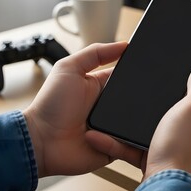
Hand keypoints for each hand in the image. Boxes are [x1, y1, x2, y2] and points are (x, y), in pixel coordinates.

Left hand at [23, 42, 143, 176]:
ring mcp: (112, 127)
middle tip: (139, 97)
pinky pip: (130, 143)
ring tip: (125, 117)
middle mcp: (109, 106)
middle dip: (142, 97)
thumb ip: (95, 53)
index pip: (126, 76)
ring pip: (138, 121)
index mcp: (101, 86)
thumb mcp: (69, 68)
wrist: (42, 141)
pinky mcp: (114, 146)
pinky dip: (127, 140)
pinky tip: (114, 134)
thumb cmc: (50, 105)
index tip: (148, 67)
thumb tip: (123, 44)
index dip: (136, 72)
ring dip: (137, 119)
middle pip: (136, 99)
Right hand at [86, 63, 190, 184]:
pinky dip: (125, 140)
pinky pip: (140, 141)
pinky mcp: (162, 153)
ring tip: (128, 108)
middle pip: (181, 101)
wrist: (166, 186)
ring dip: (140, 118)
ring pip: (158, 121)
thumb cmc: (185, 152)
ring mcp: (181, 141)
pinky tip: (110, 135)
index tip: (183, 60)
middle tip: (152, 83)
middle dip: (164, 93)